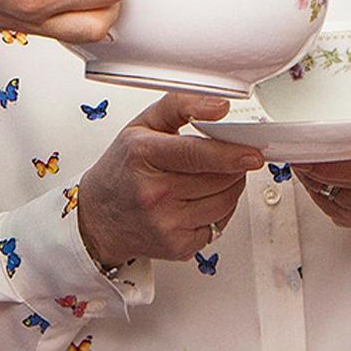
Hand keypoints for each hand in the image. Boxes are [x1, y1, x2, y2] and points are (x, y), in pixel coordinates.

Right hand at [76, 90, 263, 268]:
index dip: (230, 154)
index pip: (196, 154)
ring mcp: (165, 224)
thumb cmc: (122, 169)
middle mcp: (153, 193)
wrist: (97, 218)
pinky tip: (201, 200)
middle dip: (233, 166)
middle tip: (228, 158)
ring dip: (230, 186)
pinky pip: (220, 225)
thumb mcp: (142, 125)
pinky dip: (220, 210)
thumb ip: (181, 104)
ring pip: (225, 201)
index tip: (252, 153)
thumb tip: (220, 106)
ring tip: (212, 176)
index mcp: (143, 156)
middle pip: (219, 178)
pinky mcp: (178, 247)